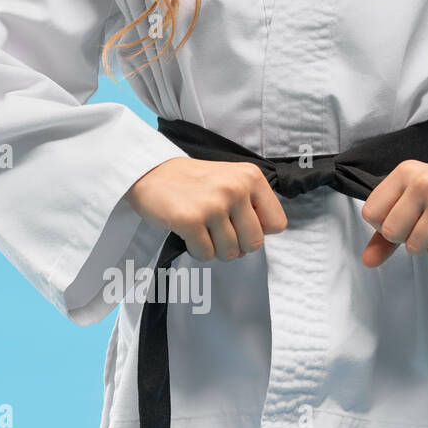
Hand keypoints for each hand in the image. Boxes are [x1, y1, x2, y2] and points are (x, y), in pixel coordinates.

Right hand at [126, 156, 287, 260]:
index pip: (277, 224)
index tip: (240, 223)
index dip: (258, 230)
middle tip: (218, 232)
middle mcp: (235, 189)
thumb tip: (262, 237)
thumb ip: (252, 203)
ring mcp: (213, 205)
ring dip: (215, 249)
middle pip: (254, 243)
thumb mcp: (231, 179)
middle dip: (237, 245)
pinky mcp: (191, 220)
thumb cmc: (192, 181)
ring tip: (202, 231)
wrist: (150, 172)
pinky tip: (189, 234)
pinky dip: (197, 251)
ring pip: (230, 252)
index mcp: (251, 177)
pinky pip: (206, 255)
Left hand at [360, 160, 427, 267]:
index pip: (371, 213)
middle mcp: (423, 182)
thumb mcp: (411, 202)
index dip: (384, 224)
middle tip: (426, 223)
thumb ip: (384, 232)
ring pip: (414, 246)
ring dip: (427, 244)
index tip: (404, 217)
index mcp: (405, 172)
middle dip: (406, 237)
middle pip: (391, 232)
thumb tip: (368, 261)